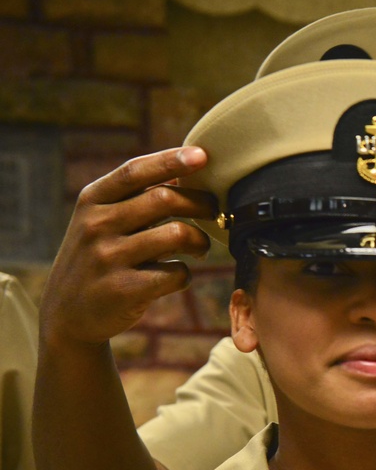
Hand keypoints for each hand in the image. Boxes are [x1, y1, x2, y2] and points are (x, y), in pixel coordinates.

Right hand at [39, 147, 215, 347]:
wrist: (67, 313)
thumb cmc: (99, 258)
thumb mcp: (100, 222)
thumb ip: (134, 200)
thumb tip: (187, 173)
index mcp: (92, 201)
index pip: (135, 171)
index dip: (171, 160)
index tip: (202, 155)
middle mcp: (97, 225)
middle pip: (165, 200)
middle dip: (201, 204)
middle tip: (214, 211)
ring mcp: (109, 258)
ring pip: (177, 235)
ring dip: (201, 241)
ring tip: (199, 247)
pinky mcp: (124, 290)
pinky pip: (176, 273)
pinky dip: (186, 274)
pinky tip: (178, 275)